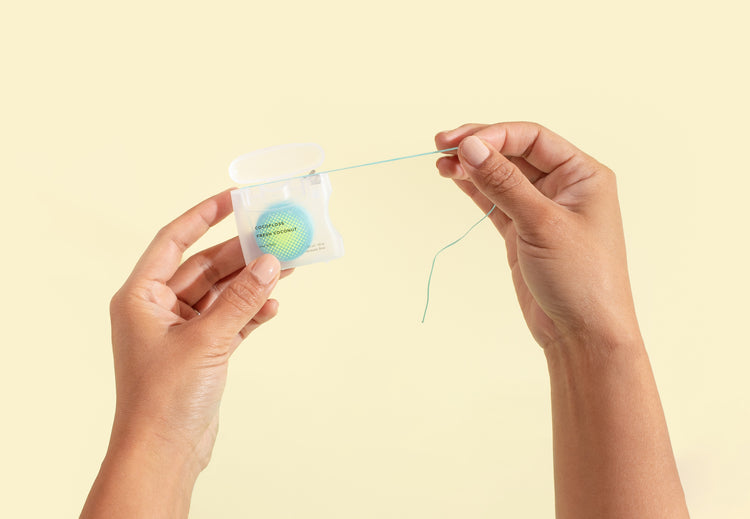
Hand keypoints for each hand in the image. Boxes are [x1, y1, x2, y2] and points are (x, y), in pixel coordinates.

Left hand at [82, 189, 291, 517]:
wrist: (164, 452)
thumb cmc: (164, 399)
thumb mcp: (206, 340)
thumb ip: (241, 300)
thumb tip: (270, 263)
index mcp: (141, 296)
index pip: (173, 241)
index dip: (203, 216)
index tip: (232, 199)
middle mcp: (159, 308)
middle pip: (204, 267)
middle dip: (240, 254)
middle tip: (274, 237)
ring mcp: (182, 330)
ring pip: (222, 293)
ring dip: (251, 282)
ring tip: (285, 266)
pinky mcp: (202, 350)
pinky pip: (230, 319)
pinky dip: (251, 312)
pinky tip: (273, 307)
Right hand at [437, 124, 688, 517]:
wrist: (582, 335)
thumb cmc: (580, 278)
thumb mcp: (540, 223)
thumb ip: (503, 182)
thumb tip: (469, 146)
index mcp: (583, 174)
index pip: (532, 139)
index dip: (495, 135)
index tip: (461, 143)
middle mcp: (564, 187)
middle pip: (514, 152)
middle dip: (479, 146)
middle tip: (441, 144)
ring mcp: (541, 210)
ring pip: (501, 176)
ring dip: (473, 167)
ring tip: (441, 163)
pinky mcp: (522, 232)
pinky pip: (495, 200)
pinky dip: (475, 190)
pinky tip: (455, 178)